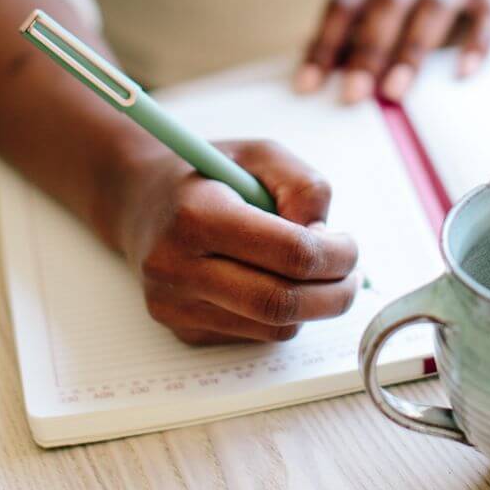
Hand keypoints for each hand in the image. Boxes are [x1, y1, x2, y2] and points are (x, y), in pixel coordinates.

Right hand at [97, 139, 359, 344]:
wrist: (139, 202)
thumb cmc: (209, 174)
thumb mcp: (259, 154)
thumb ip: (303, 185)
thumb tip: (324, 238)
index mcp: (196, 215)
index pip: (288, 254)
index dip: (335, 254)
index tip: (349, 244)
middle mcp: (177, 266)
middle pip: (280, 303)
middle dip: (334, 295)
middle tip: (351, 275)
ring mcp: (174, 305)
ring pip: (272, 327)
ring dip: (312, 307)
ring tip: (319, 275)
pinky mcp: (180, 329)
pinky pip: (253, 335)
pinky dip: (279, 315)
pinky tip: (272, 282)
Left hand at [295, 0, 489, 102]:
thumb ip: (359, 23)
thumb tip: (321, 76)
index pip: (345, 0)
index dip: (324, 42)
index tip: (308, 85)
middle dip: (368, 49)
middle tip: (353, 95)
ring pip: (435, 4)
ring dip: (412, 49)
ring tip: (395, 92)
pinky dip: (477, 43)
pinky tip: (462, 73)